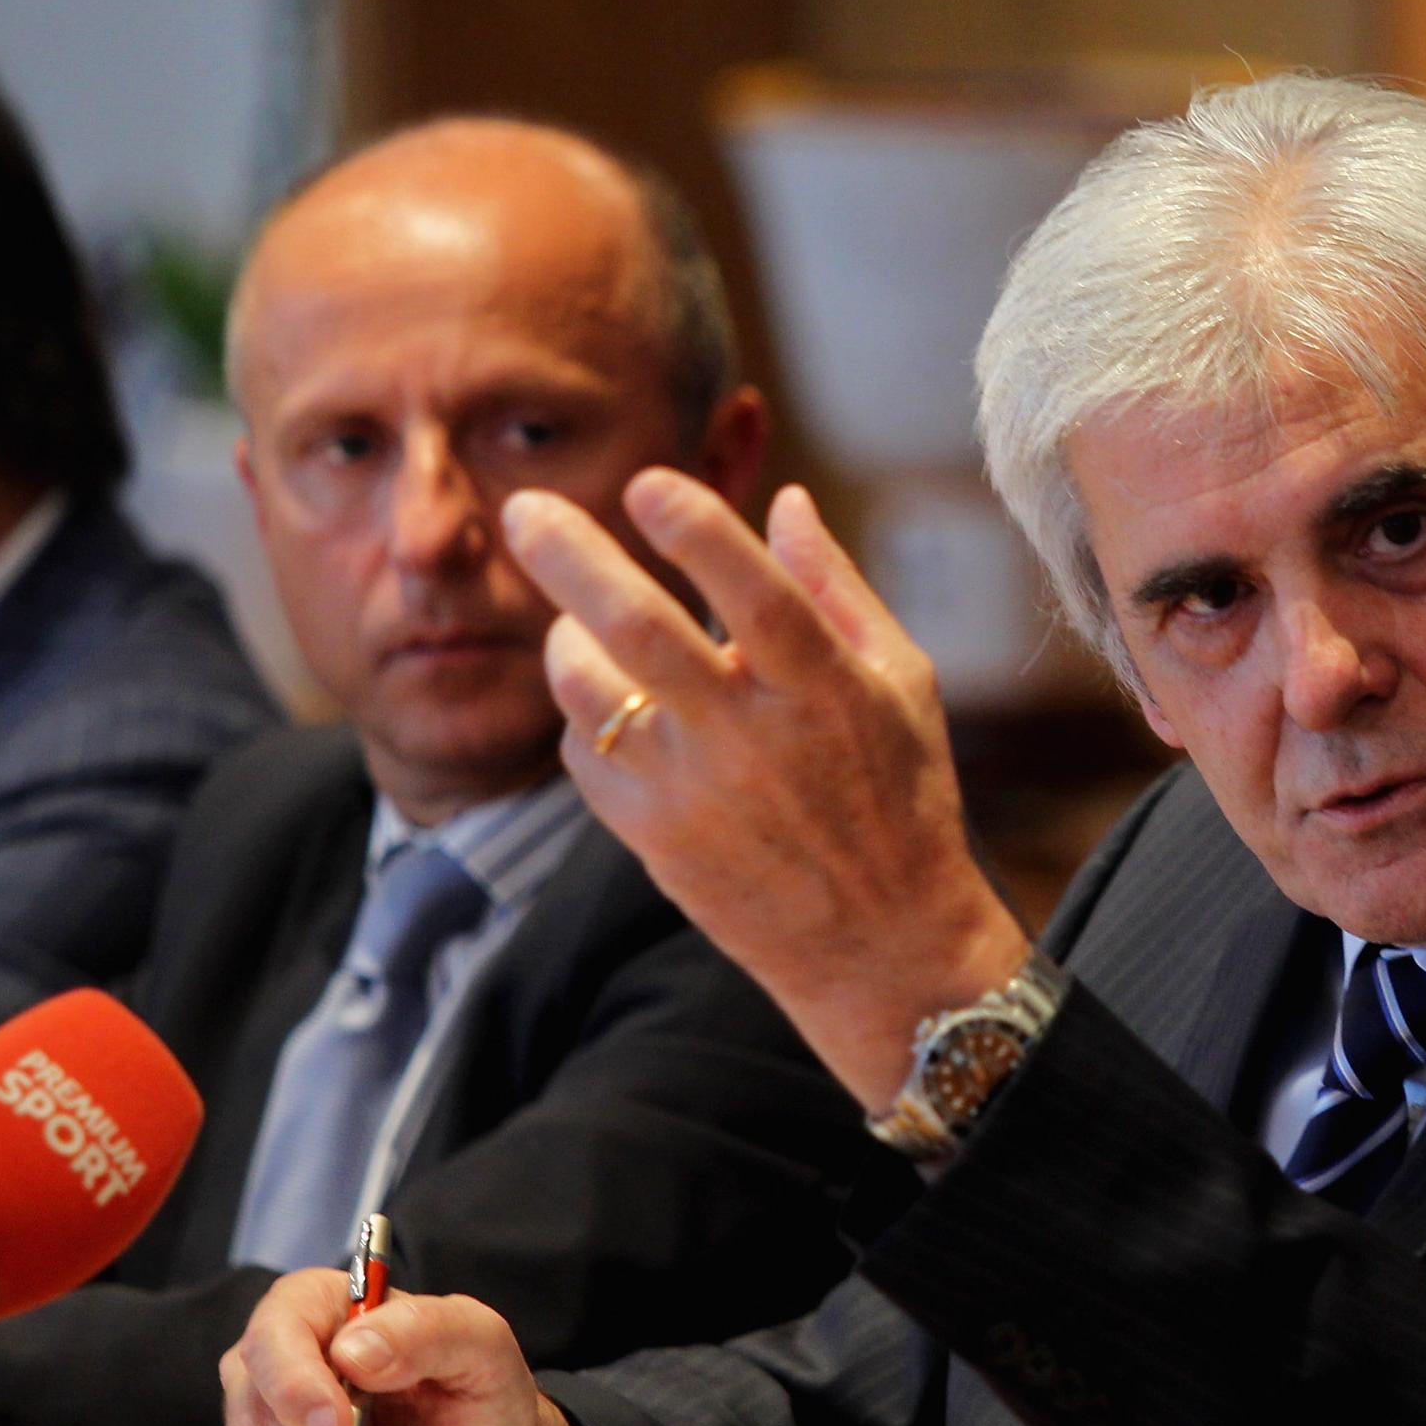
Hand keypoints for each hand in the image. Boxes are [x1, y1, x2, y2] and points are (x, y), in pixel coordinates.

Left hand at [503, 473, 1029, 1112]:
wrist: (878, 944)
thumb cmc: (900, 795)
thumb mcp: (902, 682)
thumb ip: (836, 588)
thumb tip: (784, 499)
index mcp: (826, 691)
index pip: (756, 597)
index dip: (699, 533)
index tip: (647, 481)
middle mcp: (754, 740)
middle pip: (642, 633)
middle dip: (573, 559)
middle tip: (523, 509)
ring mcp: (695, 793)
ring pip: (590, 692)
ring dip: (567, 637)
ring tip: (574, 619)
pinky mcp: (653, 838)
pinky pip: (583, 752)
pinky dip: (584, 712)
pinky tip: (614, 705)